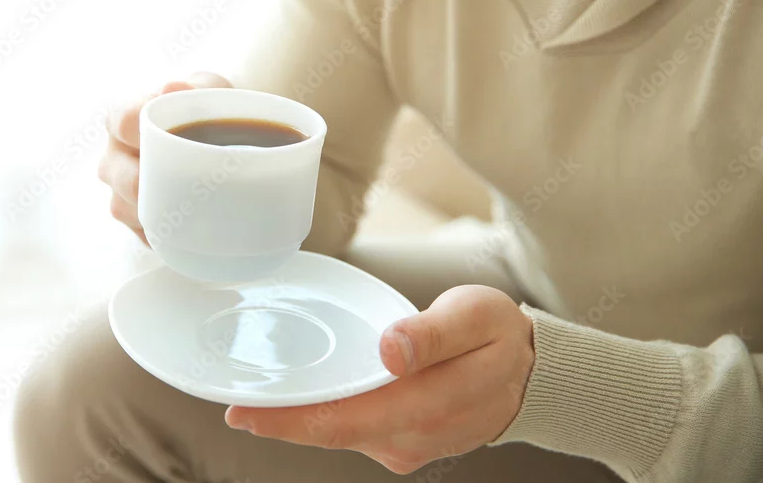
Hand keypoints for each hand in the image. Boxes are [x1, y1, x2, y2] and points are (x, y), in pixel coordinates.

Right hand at [98, 72, 232, 243]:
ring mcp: (120, 191)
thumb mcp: (209, 92)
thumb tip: (172, 87)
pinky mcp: (135, 221)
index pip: (121, 121)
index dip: (145, 130)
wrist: (221, 141)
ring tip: (195, 207)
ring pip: (125, 209)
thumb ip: (195, 87)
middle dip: (153, 183)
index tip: (176, 137)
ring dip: (159, 211)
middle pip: (120, 176)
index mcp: (123, 118)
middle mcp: (114, 156)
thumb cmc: (205, 111)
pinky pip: (142, 235)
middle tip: (191, 186)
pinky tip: (190, 227)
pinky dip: (166, 234)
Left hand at [225, 285, 533, 473]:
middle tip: (235, 406)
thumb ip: (433, 333)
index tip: (245, 411)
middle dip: (282, 423)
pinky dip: (326, 418)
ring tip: (260, 400)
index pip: (347, 419)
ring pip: (342, 435)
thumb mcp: (475, 315)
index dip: (292, 419)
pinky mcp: (404, 445)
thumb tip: (391, 351)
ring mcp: (409, 447)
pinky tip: (304, 401)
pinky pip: (356, 433)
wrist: (528, 374)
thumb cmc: (496, 334)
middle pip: (334, 432)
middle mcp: (415, 436)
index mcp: (432, 403)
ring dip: (301, 421)